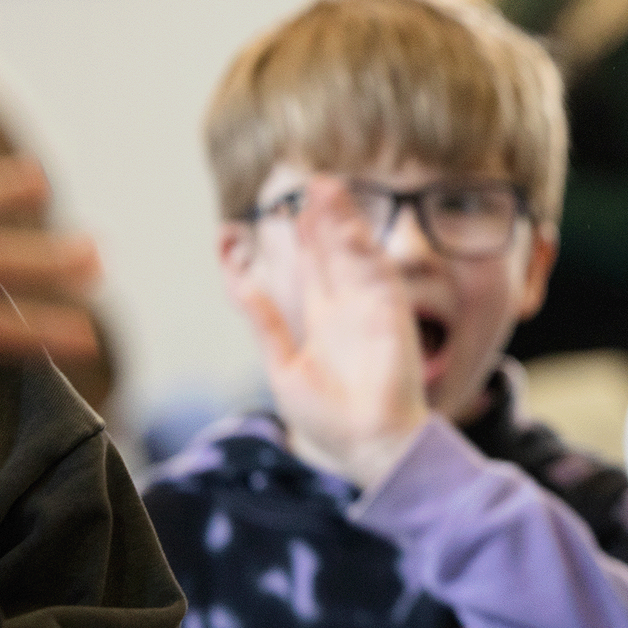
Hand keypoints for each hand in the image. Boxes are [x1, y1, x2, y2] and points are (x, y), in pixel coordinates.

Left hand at [234, 178, 427, 488]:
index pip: (303, 268)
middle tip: (305, 184)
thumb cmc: (328, 418)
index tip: (273, 211)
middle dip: (316, 218)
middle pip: (328, 251)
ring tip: (324, 185)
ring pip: (350, 251)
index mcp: (320, 320)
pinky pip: (373, 268)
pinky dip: (358, 241)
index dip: (289, 239)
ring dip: (339, 218)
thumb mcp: (281, 366)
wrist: (371, 443)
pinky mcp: (390, 310)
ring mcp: (369, 305)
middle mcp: (346, 306)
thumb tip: (238, 282)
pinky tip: (343, 216)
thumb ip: (264, 321)